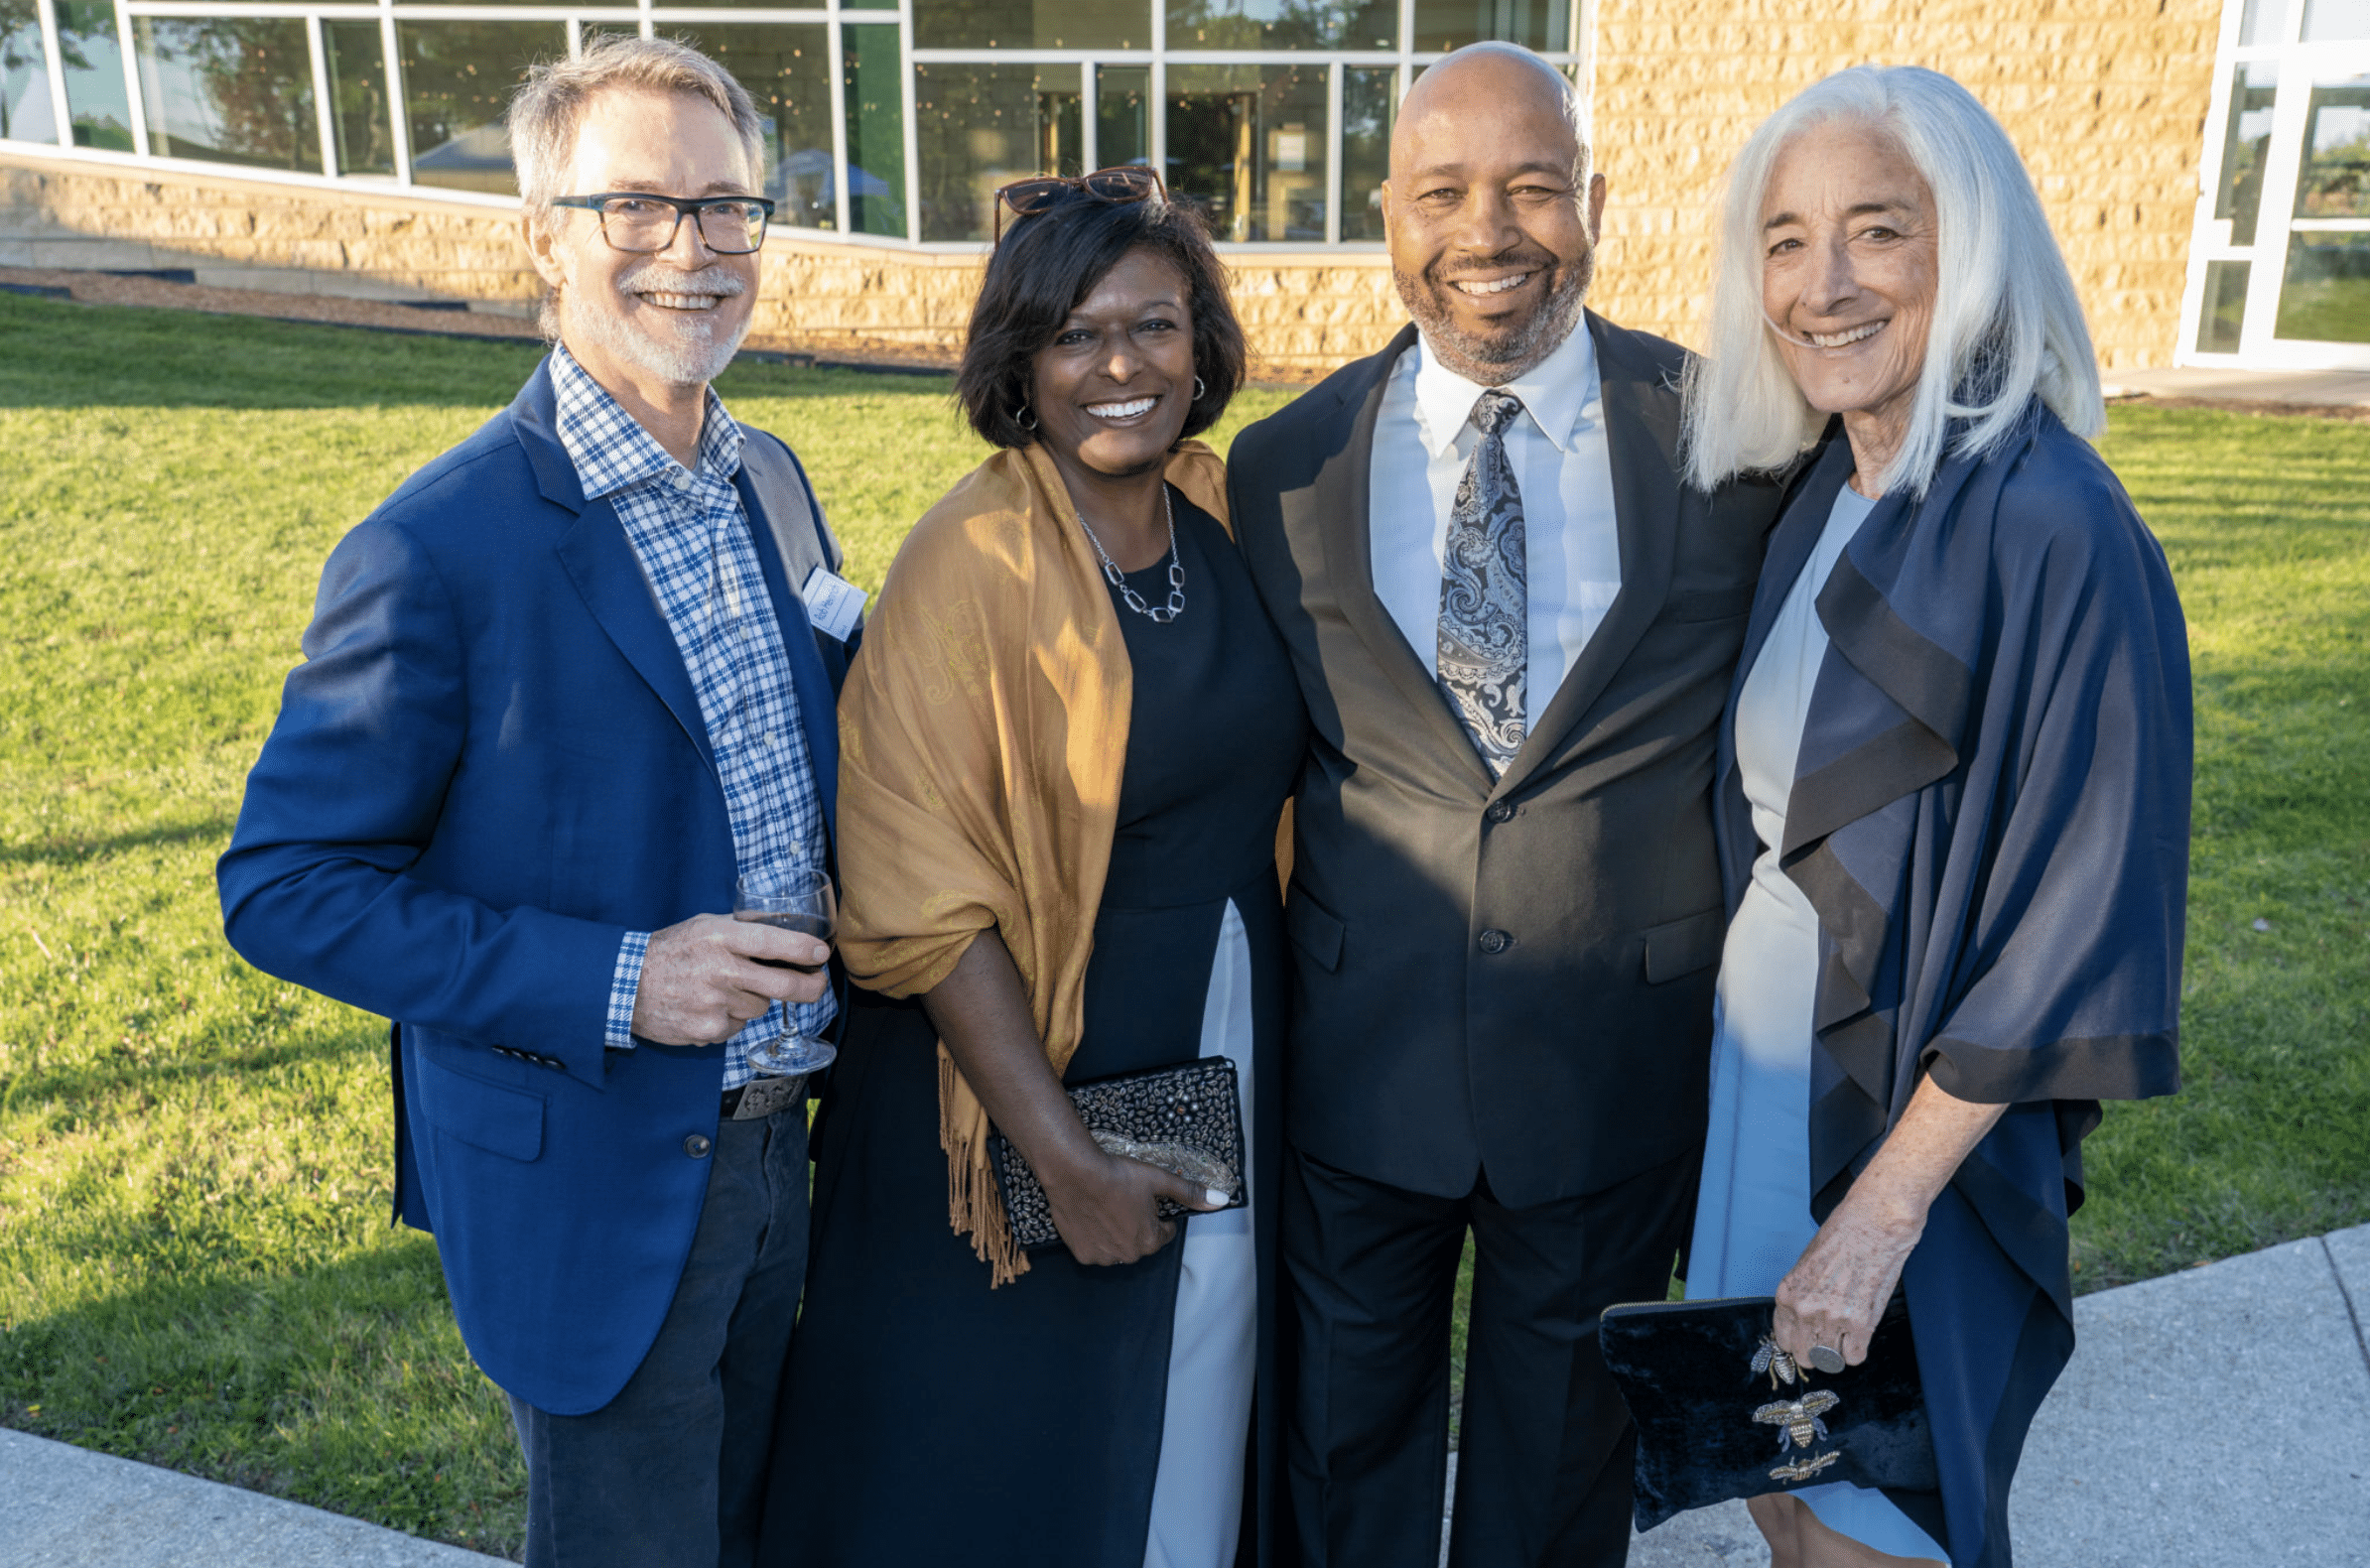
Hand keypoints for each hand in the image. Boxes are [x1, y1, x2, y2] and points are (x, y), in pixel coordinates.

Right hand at [629, 913, 831, 1045]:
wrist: (626, 986)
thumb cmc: (670, 951)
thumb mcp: (704, 926)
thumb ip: (741, 930)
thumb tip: (786, 935)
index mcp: (719, 937)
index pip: (772, 942)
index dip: (803, 950)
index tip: (822, 954)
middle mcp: (720, 970)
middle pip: (782, 985)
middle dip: (810, 987)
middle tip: (818, 984)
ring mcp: (715, 1003)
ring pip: (761, 1007)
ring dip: (754, 999)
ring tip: (725, 989)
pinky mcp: (709, 1030)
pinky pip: (739, 1025)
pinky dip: (732, 1018)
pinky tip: (710, 1006)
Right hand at [1038, 1147, 1226, 1267]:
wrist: (1075, 1172)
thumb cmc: (1118, 1175)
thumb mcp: (1158, 1180)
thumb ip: (1190, 1193)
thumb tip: (1222, 1201)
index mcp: (1150, 1240)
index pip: (1164, 1233)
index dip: (1158, 1216)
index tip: (1148, 1202)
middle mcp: (1128, 1255)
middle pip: (1140, 1242)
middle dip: (1137, 1226)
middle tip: (1126, 1202)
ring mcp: (1103, 1257)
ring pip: (1116, 1248)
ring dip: (1116, 1235)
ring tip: (1108, 1208)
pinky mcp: (1082, 1253)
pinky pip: (1094, 1250)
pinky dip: (1095, 1238)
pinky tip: (1092, 1217)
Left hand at [1771, 1190, 1925, 1369]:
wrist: (1873, 1226)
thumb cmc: (1842, 1237)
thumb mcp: (1806, 1265)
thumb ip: (1802, 1295)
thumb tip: (1803, 1320)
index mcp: (1787, 1294)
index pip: (1782, 1338)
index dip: (1796, 1341)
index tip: (1806, 1340)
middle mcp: (1805, 1311)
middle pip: (1804, 1355)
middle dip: (1815, 1350)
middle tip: (1828, 1339)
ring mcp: (1832, 1319)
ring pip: (1829, 1360)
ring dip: (1837, 1352)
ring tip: (1845, 1335)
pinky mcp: (1860, 1324)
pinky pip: (1854, 1357)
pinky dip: (1857, 1350)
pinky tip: (1859, 1334)